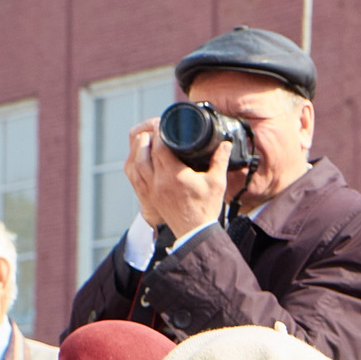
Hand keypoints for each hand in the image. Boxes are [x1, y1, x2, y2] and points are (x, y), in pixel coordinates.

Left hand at [122, 121, 230, 237]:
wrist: (195, 231)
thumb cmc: (206, 207)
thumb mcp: (217, 182)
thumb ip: (220, 160)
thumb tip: (226, 143)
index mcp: (175, 175)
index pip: (160, 147)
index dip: (161, 134)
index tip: (167, 127)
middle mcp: (159, 180)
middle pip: (145, 151)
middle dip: (150, 137)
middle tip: (158, 130)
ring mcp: (151, 189)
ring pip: (136, 162)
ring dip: (140, 149)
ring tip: (147, 140)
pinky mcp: (148, 195)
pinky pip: (135, 175)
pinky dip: (136, 162)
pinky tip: (142, 157)